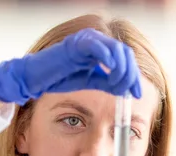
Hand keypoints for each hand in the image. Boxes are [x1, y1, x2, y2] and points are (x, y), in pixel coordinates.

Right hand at [0, 28, 141, 104]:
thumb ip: (108, 83)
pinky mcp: (77, 44)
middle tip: (129, 92)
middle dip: (130, 74)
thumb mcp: (90, 83)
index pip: (125, 59)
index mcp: (101, 51)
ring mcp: (87, 41)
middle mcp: (97, 42)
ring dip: (121, 70)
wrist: (37, 79)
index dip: (134, 77)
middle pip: (125, 53)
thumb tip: (127, 90)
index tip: (137, 95)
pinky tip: (110, 72)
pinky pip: (98, 47)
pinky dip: (107, 58)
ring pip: (115, 49)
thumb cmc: (60, 79)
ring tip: (117, 86)